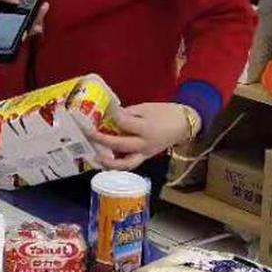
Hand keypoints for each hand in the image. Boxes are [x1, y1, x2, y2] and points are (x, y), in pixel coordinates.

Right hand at [0, 0, 48, 33]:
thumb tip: (17, 0)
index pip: (1, 33)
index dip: (13, 37)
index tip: (24, 33)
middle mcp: (1, 18)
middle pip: (17, 29)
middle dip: (29, 27)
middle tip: (38, 24)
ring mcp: (12, 12)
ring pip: (26, 21)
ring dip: (36, 18)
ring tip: (42, 9)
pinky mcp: (20, 5)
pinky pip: (30, 11)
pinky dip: (37, 10)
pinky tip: (42, 5)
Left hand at [83, 103, 197, 170]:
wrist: (184, 125)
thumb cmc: (165, 113)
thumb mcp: (146, 107)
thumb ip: (128, 113)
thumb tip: (110, 115)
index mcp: (146, 128)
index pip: (123, 123)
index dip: (110, 117)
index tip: (100, 111)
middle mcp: (144, 144)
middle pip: (119, 144)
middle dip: (100, 139)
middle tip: (86, 132)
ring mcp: (145, 154)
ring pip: (124, 163)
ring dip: (108, 161)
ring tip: (94, 156)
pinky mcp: (145, 158)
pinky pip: (129, 164)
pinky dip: (117, 164)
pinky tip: (105, 159)